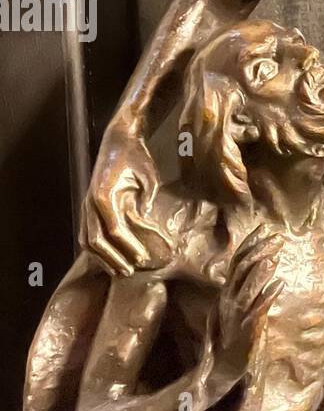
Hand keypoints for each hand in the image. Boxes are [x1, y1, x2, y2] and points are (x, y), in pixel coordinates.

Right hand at [82, 124, 172, 274]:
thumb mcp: (149, 175)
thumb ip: (147, 198)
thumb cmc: (136, 156)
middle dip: (114, 259)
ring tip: (119, 271)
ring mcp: (87, 204)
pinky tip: (108, 259)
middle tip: (131, 271)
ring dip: (102, 258)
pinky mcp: (89, 205)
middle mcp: (91, 202)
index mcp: (104, 195)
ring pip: (87, 239)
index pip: (114, 229)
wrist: (118, 139)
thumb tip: (144, 219)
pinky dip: (95, 249)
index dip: (128, 246)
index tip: (142, 258)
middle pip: (97, 240)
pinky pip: (87, 232)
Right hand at [213, 229, 283, 381]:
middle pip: (241, 268)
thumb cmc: (233, 338)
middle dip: (259, 251)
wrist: (222, 368)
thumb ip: (245, 291)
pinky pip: (256, 310)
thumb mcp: (237, 309)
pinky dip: (267, 296)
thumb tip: (260, 274)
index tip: (264, 228)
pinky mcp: (246, 329)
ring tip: (275, 257)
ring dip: (261, 271)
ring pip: (246, 287)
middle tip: (277, 238)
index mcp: (227, 292)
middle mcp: (228, 299)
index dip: (250, 244)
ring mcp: (236, 314)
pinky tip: (280, 285)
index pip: (237, 261)